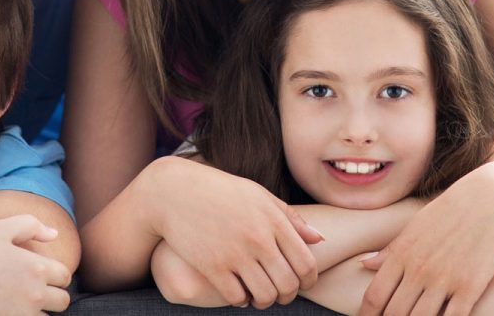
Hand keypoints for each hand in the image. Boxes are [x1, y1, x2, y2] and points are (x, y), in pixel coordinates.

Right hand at [0, 214, 71, 314]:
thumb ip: (31, 225)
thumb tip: (54, 235)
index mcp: (36, 268)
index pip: (65, 276)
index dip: (53, 274)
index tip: (37, 273)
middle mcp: (34, 295)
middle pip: (62, 301)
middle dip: (51, 296)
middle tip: (29, 290)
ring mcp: (21, 315)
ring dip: (38, 311)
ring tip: (16, 300)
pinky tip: (7, 309)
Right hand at [141, 156, 324, 307]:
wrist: (174, 191)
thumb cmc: (219, 191)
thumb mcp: (257, 195)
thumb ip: (290, 217)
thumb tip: (319, 239)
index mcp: (274, 220)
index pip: (306, 263)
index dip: (308, 281)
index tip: (301, 283)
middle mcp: (258, 238)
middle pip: (288, 285)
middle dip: (287, 296)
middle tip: (280, 293)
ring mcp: (235, 254)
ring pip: (265, 296)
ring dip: (265, 301)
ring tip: (259, 295)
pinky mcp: (212, 266)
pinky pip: (237, 298)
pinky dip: (241, 301)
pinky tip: (237, 292)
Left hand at [358, 162, 493, 315]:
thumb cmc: (451, 211)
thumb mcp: (415, 226)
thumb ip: (390, 249)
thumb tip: (364, 264)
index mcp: (402, 254)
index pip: (374, 296)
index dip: (366, 315)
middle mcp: (419, 269)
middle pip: (394, 313)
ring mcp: (445, 280)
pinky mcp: (471, 287)